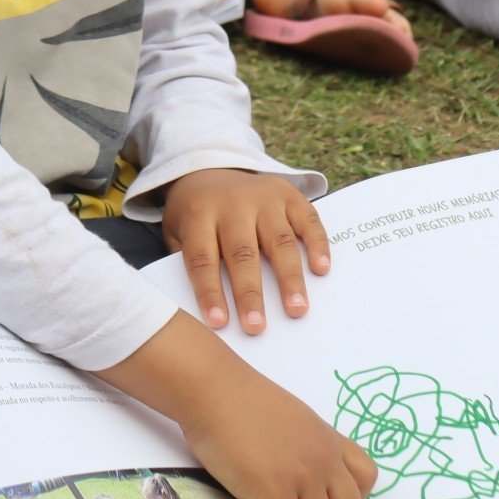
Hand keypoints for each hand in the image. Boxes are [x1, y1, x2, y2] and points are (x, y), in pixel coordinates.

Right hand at [96, 314, 378, 498]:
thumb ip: (310, 447)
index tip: (317, 498)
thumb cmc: (242, 400)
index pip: (367, 478)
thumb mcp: (295, 420)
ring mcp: (302, 477)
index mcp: (330, 440)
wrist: (215, 390)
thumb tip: (305, 481)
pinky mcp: (274, 492)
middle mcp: (324, 459)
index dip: (345, 496)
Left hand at [161, 170, 328, 333]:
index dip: (210, 292)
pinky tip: (321, 270)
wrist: (210, 171)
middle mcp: (233, 204)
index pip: (203, 258)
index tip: (219, 323)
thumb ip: (188, 262)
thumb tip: (211, 308)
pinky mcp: (288, 194)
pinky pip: (307, 219)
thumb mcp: (177, 233)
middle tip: (257, 326)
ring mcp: (263, 196)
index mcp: (198, 214)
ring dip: (289, 278)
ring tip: (297, 310)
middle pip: (243, 253)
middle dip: (250, 293)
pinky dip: (317, 244)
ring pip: (279, 240)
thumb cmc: (193, 216)